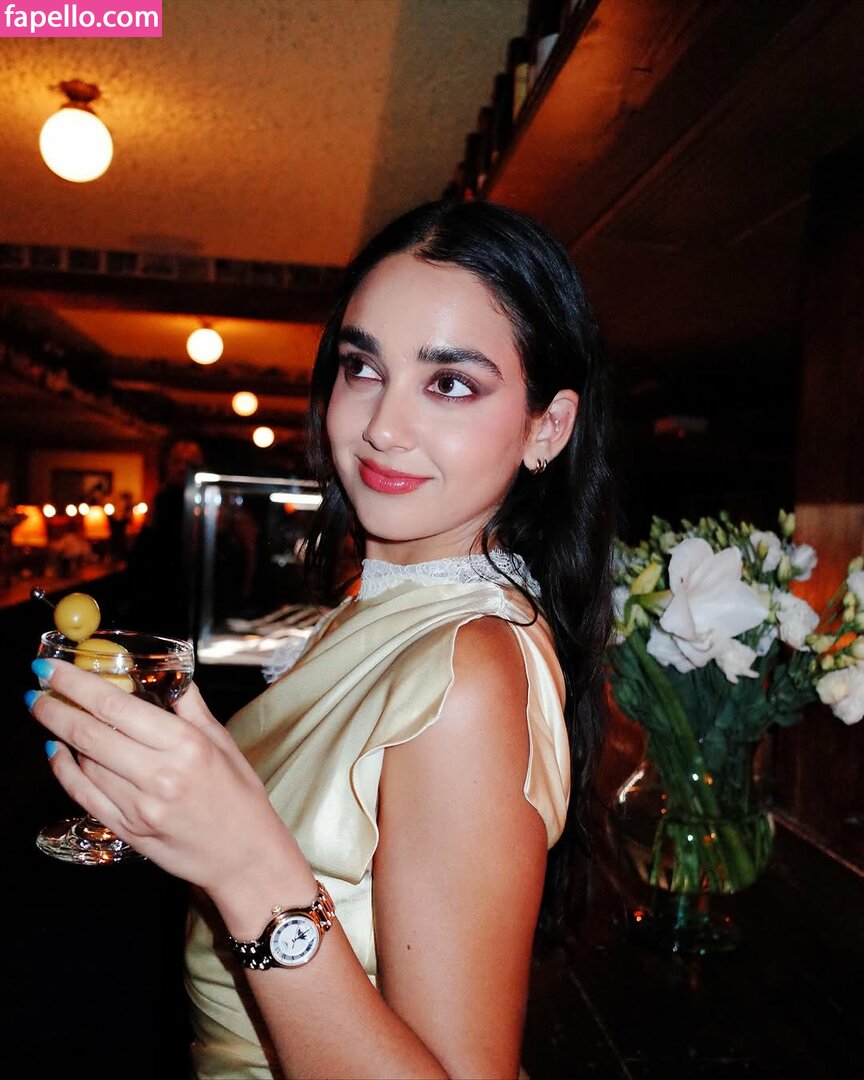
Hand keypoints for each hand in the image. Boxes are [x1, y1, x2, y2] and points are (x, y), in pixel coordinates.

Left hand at [28, 660, 294, 891]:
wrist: (244, 857)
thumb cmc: (239, 798)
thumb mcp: (222, 742)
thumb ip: (190, 706)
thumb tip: (168, 675)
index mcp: (186, 745)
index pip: (117, 707)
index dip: (76, 684)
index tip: (53, 668)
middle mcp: (160, 775)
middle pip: (91, 734)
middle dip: (56, 706)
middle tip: (36, 688)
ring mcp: (140, 806)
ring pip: (85, 763)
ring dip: (61, 735)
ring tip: (53, 714)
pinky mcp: (127, 830)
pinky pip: (84, 795)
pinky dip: (65, 771)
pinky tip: (57, 752)